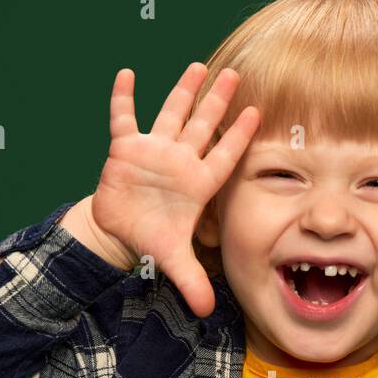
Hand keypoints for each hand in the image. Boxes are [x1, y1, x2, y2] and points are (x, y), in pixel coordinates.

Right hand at [91, 62, 260, 316]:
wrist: (119, 232)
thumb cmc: (152, 238)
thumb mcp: (173, 259)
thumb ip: (191, 281)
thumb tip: (205, 311)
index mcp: (197, 182)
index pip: (224, 155)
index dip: (239, 136)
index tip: (257, 113)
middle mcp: (179, 161)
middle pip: (202, 126)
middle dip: (216, 101)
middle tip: (235, 74)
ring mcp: (153, 151)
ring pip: (171, 114)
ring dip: (183, 91)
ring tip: (198, 66)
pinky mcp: (125, 149)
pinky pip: (124, 118)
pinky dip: (123, 98)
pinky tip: (127, 74)